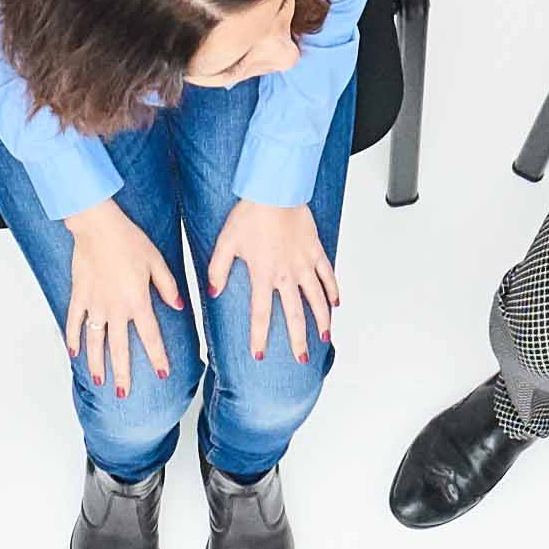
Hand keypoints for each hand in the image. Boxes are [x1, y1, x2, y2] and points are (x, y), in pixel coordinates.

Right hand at [57, 205, 181, 400]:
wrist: (97, 226)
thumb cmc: (128, 239)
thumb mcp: (157, 261)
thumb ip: (168, 287)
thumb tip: (179, 306)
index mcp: (137, 301)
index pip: (150, 337)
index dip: (157, 358)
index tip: (162, 374)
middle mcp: (115, 309)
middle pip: (119, 349)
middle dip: (123, 374)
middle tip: (123, 393)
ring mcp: (94, 305)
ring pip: (94, 342)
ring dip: (97, 364)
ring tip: (100, 381)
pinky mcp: (79, 296)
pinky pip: (73, 322)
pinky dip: (72, 339)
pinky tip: (73, 353)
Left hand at [207, 200, 337, 362]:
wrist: (276, 190)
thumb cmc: (250, 213)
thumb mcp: (226, 242)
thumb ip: (218, 270)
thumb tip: (213, 292)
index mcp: (263, 275)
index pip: (261, 314)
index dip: (260, 337)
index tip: (260, 355)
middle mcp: (286, 274)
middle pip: (295, 315)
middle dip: (298, 340)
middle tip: (300, 358)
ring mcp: (304, 264)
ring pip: (317, 299)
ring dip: (322, 320)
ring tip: (324, 338)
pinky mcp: (315, 251)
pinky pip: (328, 274)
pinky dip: (333, 290)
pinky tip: (335, 304)